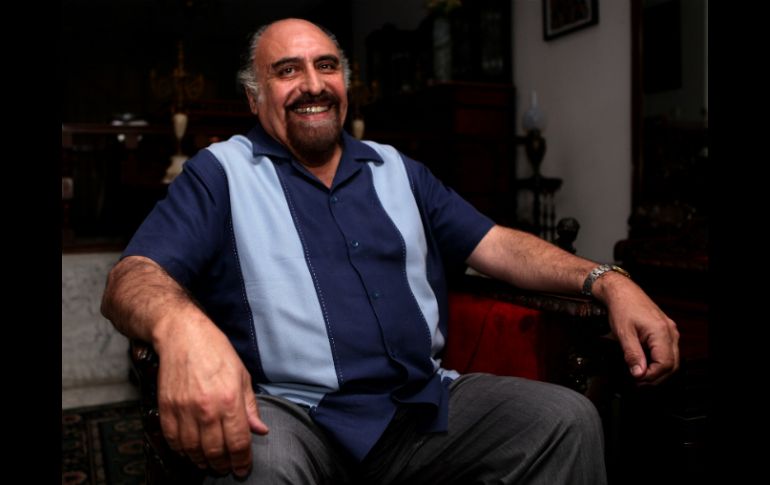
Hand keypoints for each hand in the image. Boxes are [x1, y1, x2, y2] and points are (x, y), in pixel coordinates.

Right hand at [155, 317, 268, 476]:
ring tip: (210, 462)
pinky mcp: (167, 408)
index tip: (243, 468)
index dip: (242, 461)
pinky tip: (190, 451)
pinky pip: (173, 440)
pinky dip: (182, 451)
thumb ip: (250, 407)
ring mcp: (184, 410)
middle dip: (223, 465)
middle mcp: (207, 408)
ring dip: (202, 461)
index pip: (238, 443)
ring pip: (193, 450)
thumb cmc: (216, 351)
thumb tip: (260, 430)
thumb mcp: (242, 375)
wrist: (183, 335)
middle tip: (227, 468)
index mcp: (230, 400)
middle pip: (215, 451)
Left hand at [595, 274, 679, 384]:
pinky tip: (644, 363)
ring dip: (657, 370)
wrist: (621, 291)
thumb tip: (638, 374)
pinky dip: (658, 361)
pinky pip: (667, 351)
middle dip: (656, 377)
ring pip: (672, 359)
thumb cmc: (622, 307)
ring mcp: (670, 331)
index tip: (637, 379)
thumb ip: (632, 355)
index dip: (652, 376)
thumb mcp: (623, 333)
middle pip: (672, 364)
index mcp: (662, 332)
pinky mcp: (665, 331)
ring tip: (640, 374)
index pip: (666, 364)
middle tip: (638, 382)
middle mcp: (670, 332)